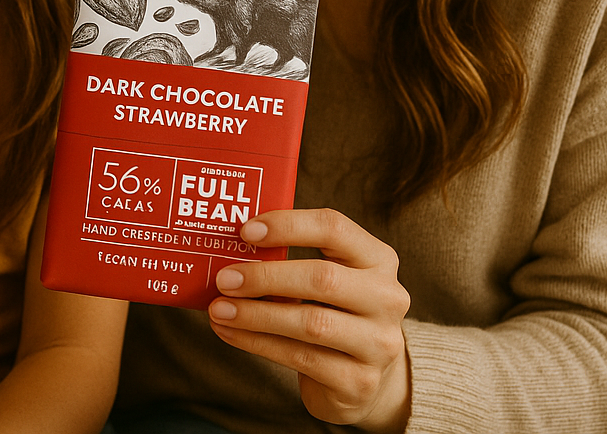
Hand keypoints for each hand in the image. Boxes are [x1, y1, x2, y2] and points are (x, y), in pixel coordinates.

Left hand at [206, 208, 411, 432]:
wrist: (361, 377)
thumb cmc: (331, 313)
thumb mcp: (324, 280)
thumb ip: (290, 261)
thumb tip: (230, 253)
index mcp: (377, 259)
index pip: (334, 227)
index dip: (288, 225)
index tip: (245, 231)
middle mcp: (387, 298)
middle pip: (322, 278)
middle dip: (265, 277)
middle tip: (224, 280)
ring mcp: (379, 343)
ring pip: (311, 323)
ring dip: (255, 315)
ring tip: (218, 310)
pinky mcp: (360, 381)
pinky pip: (302, 358)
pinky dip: (258, 344)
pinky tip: (230, 333)